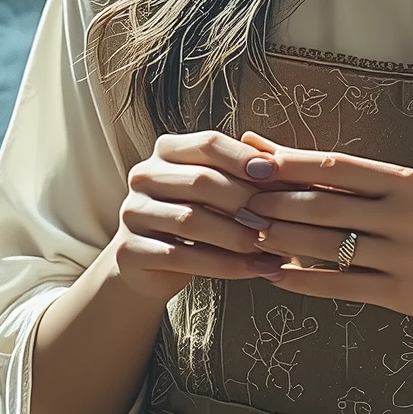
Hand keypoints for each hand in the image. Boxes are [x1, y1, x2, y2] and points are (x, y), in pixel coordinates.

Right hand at [115, 130, 285, 303]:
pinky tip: (254, 269)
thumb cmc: (195, 220)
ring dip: (237, 236)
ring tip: (270, 248)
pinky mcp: (128, 250)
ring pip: (191, 220)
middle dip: (245, 201)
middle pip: (201, 181)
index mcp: (166, 151)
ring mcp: (132, 212)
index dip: (243, 158)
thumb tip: (284, 167)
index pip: (207, 143)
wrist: (150, 266)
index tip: (275, 174)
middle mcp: (143, 175)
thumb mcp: (215, 192)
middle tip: (278, 220)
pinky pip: (181, 257)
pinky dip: (224, 265)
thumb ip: (241, 176)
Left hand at [236, 131, 412, 324]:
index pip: (336, 165)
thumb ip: (341, 172)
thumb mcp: (403, 188)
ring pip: (329, 247)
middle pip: (326, 206)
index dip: (289, 165)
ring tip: (248, 236)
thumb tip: (270, 147)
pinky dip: (304, 280)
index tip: (250, 165)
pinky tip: (274, 274)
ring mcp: (404, 256)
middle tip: (237, 204)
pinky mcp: (401, 294)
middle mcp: (405, 216)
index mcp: (404, 181)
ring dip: (282, 241)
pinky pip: (342, 287)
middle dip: (276, 205)